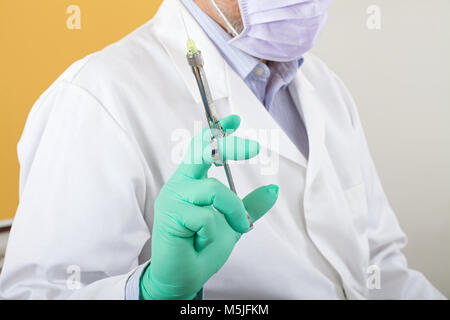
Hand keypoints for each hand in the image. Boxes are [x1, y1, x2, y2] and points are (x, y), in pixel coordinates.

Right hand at [140, 115, 278, 299]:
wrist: (185, 276)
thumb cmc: (203, 248)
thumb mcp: (232, 223)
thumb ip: (248, 205)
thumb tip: (273, 188)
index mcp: (191, 182)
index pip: (202, 149)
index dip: (217, 132)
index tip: (235, 119)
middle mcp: (179, 185)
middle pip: (203, 152)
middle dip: (228, 145)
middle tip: (253, 147)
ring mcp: (172, 198)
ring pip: (213, 190)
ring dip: (232, 212)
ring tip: (236, 229)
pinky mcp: (169, 214)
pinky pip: (206, 215)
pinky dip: (216, 230)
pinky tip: (203, 242)